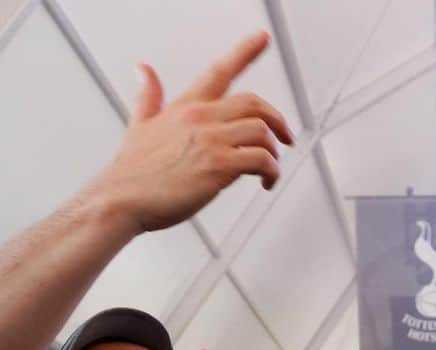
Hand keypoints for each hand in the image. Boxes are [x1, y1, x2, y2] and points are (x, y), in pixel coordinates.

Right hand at [89, 33, 292, 234]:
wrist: (123, 198)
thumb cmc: (134, 172)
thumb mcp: (139, 124)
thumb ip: (148, 96)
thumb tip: (144, 70)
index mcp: (186, 107)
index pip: (219, 71)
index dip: (245, 52)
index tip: (262, 39)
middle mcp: (199, 117)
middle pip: (253, 103)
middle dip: (277, 119)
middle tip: (285, 136)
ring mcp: (209, 140)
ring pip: (261, 131)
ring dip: (274, 151)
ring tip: (270, 168)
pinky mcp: (218, 166)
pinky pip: (261, 159)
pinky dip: (271, 171)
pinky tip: (266, 181)